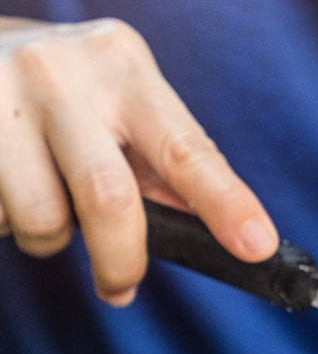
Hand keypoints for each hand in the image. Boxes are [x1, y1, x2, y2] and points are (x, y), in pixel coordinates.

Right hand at [0, 17, 276, 303]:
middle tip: (121, 287)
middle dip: (121, 260)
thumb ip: (162, 166)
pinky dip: (7, 222)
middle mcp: (61, 72)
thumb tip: (217, 236)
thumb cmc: (66, 93)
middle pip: (108, 197)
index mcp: (122, 66)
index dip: (224, 203)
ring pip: (41, 219)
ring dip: (50, 239)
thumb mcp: (121, 105)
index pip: (186, 149)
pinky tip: (7, 187)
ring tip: (45, 208)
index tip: (257, 246)